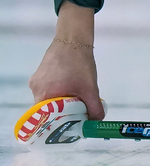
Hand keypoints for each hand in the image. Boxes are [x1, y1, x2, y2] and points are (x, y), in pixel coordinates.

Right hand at [27, 0, 103, 119]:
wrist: (74, 40)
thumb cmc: (80, 64)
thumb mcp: (90, 88)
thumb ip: (94, 108)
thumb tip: (97, 122)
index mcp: (43, 95)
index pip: (45, 119)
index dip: (58, 124)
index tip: (69, 125)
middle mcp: (35, 89)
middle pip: (48, 109)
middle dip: (63, 111)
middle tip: (77, 111)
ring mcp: (36, 80)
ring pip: (49, 98)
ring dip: (63, 99)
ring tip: (76, 94)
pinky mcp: (40, 73)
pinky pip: (49, 87)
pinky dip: (60, 89)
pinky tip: (72, 83)